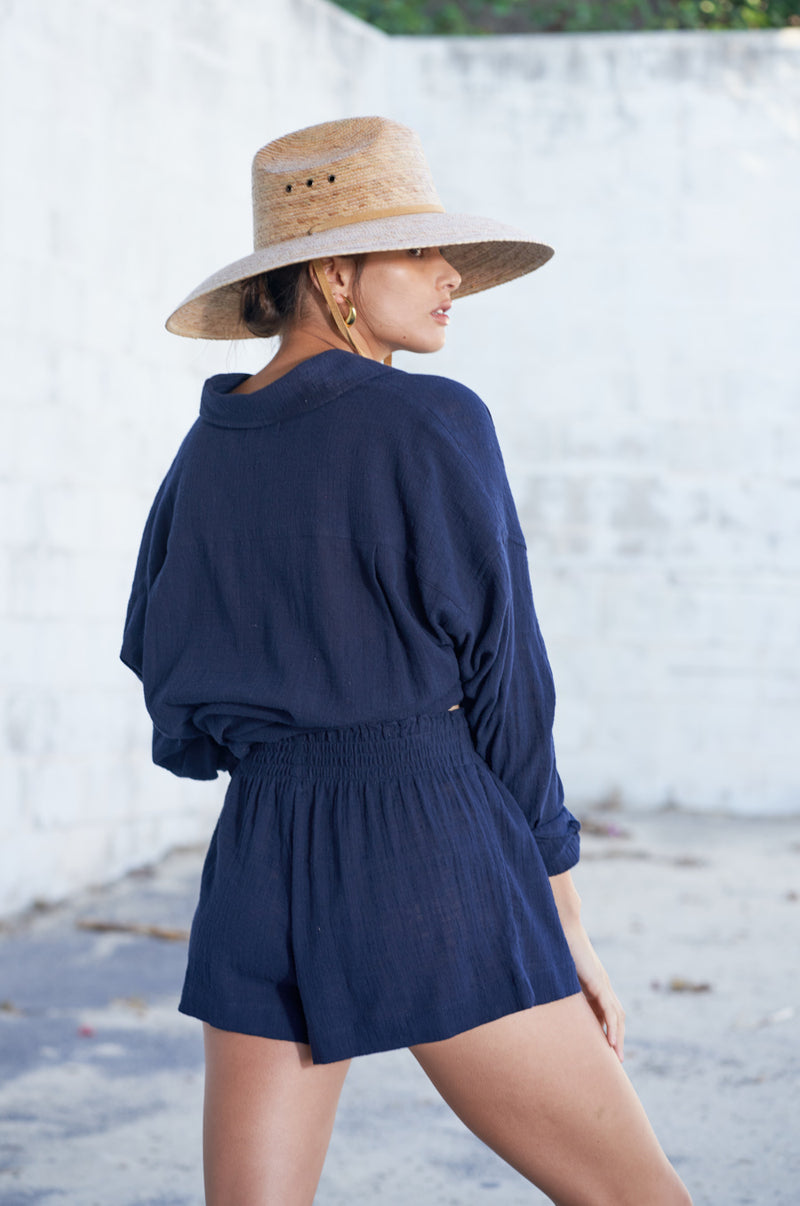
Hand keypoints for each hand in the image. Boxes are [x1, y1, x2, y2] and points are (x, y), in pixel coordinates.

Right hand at [548, 871, 625, 1061]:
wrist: (561, 925)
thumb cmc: (554, 945)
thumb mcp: (556, 973)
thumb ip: (554, 985)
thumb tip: (534, 998)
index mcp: (593, 983)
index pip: (606, 1011)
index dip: (607, 1029)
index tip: (604, 1048)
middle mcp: (601, 984)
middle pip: (616, 1016)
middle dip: (617, 1037)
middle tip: (616, 1059)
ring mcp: (602, 983)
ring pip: (617, 1016)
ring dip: (617, 1037)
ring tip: (616, 1056)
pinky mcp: (599, 982)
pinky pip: (610, 1010)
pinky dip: (613, 1027)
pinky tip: (610, 1042)